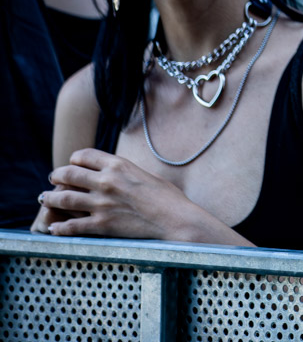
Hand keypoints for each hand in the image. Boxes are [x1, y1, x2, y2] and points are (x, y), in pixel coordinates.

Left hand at [36, 149, 210, 240]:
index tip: (72, 165)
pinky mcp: (102, 224)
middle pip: (68, 174)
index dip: (74, 159)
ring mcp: (102, 204)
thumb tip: (115, 174)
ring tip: (44, 199)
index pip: (84, 155)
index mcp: (119, 165)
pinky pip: (72, 226)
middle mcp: (107, 181)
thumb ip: (125, 173)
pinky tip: (53, 228)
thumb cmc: (167, 197)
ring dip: (50, 199)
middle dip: (56, 176)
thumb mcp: (145, 174)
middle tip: (52, 180)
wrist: (175, 219)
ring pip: (64, 199)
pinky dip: (59, 228)